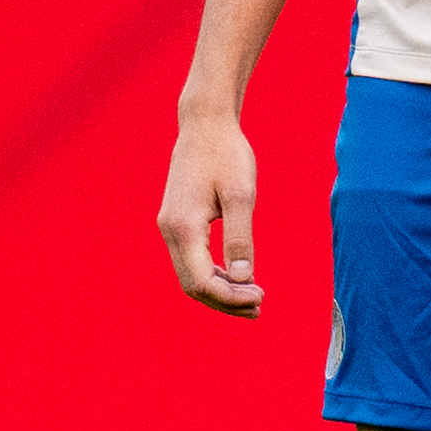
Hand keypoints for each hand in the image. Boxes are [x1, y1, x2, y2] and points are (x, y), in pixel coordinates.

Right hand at [159, 110, 262, 315]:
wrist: (205, 124)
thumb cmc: (226, 154)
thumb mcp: (241, 194)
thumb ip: (241, 238)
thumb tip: (244, 278)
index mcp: (184, 226)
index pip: (202, 281)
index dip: (231, 298)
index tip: (260, 296)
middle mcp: (170, 230)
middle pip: (193, 285)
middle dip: (225, 301)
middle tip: (259, 306)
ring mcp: (170, 227)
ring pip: (190, 275)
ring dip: (219, 291)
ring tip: (252, 297)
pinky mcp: (176, 222)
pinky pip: (190, 260)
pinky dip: (213, 274)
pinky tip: (237, 277)